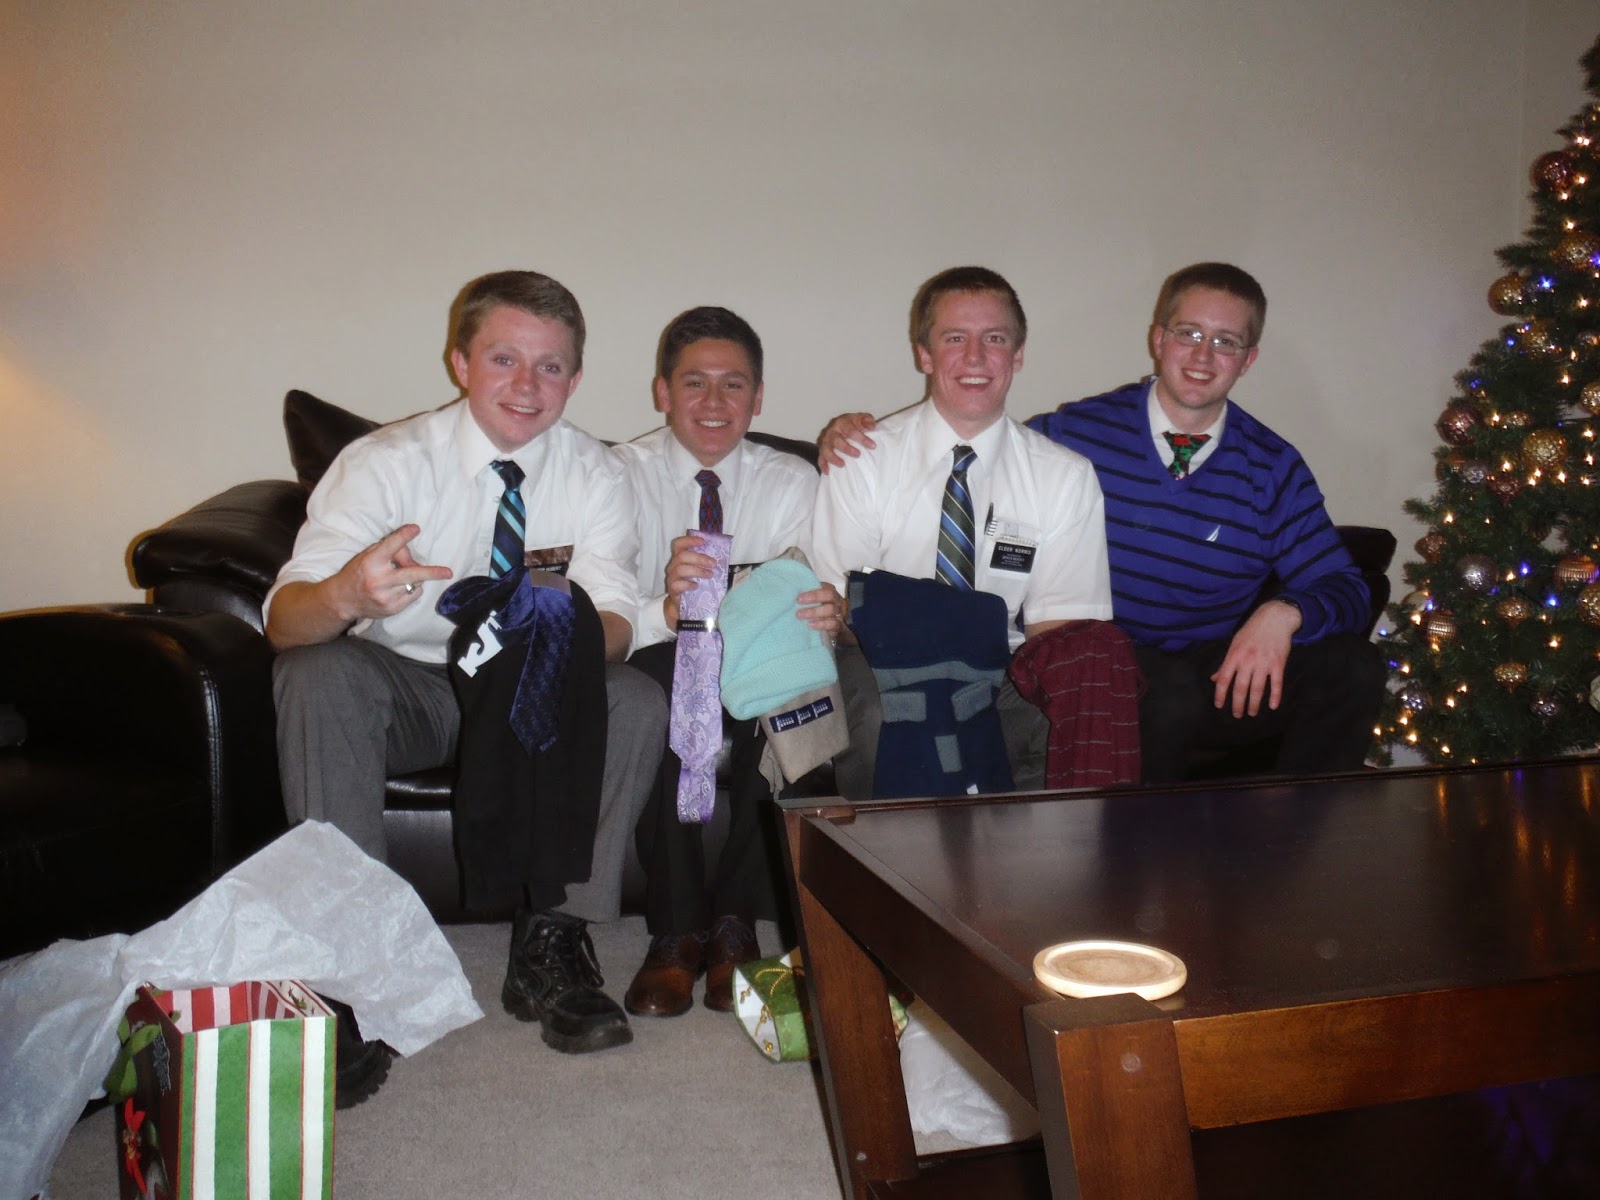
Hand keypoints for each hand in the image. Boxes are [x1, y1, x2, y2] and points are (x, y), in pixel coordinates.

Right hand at [333, 525, 453, 621]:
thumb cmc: (359, 572)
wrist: (343, 600)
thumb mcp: (369, 556)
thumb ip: (390, 552)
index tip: (415, 528)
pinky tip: (398, 588)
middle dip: (432, 572)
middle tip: (448, 572)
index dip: (403, 536)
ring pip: (415, 584)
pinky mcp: (391, 609)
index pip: (389, 546)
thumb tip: (414, 557)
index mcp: (371, 563)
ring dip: (415, 578)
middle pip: (411, 574)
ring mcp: (385, 597)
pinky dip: (411, 589)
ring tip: (400, 577)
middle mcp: (378, 580)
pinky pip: (413, 595)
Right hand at [662, 533, 717, 629]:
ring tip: (710, 575)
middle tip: (713, 564)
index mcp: (679, 557)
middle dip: (699, 558)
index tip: (703, 541)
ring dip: (698, 570)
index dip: (689, 540)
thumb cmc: (694, 582)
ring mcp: (671, 577)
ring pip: (681, 569)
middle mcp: (673, 566)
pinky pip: (678, 584)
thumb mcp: (699, 569)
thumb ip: (705, 562)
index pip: (679, 544)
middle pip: (682, 556)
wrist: (684, 602)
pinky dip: (689, 584)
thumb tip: (721, 554)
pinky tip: (697, 586)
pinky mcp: (672, 590)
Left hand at [795, 582, 845, 639]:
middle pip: (830, 595)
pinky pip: (834, 624)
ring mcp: (839, 614)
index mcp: (830, 592)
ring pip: (831, 609)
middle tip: (798, 601)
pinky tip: (810, 625)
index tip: (799, 596)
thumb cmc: (816, 612)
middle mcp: (837, 601)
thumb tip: (792, 589)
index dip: (813, 590)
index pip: (825, 587)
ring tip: (800, 615)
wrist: (828, 631)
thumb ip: (805, 595)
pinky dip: (822, 624)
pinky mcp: (839, 627)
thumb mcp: (811, 602)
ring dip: (814, 612)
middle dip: (814, 597)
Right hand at [817, 413, 877, 472]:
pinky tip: (828, 471)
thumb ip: (867, 420)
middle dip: (846, 448)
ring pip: (826, 450)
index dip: (861, 438)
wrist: (840, 427)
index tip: (873, 446)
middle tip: (858, 454)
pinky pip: (820, 458)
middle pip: (836, 440)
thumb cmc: (852, 424)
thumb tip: (872, 427)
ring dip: (833, 458)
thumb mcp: (860, 419)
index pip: (850, 430)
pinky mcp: (822, 451)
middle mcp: (832, 431)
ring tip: (843, 464)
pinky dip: (823, 465)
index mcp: (842, 422)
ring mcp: (825, 442)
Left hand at [1210, 599, 1300, 717]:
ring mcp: (1263, 662)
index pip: (1223, 679)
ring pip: (1257, 688)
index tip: (1219, 705)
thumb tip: (1214, 679)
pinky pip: (1276, 683)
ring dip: (1254, 703)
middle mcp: (1247, 660)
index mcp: (1234, 655)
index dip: (1220, 694)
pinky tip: (1272, 706)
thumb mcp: (1235, 644)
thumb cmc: (1252, 631)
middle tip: (1237, 715)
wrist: (1274, 617)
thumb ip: (1226, 663)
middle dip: (1238, 704)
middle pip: (1240, 687)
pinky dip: (1275, 696)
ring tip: (1252, 713)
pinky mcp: (1278, 663)